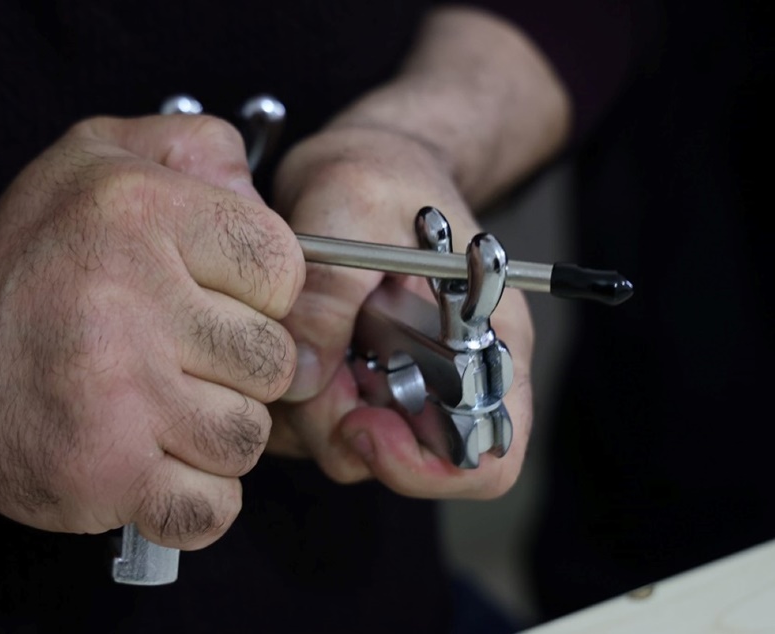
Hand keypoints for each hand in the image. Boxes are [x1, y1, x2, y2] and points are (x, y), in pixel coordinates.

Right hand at [0, 115, 304, 548]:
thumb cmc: (21, 270)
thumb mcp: (93, 158)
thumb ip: (193, 148)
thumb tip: (258, 194)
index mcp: (136, 210)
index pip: (281, 263)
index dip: (261, 291)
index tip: (216, 299)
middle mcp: (127, 297)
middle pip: (273, 360)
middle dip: (237, 369)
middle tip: (179, 360)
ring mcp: (118, 393)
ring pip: (248, 437)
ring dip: (214, 435)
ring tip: (159, 411)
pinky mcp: (105, 474)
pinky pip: (213, 507)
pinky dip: (195, 502)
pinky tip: (156, 466)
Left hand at [268, 126, 533, 499]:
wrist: (357, 160)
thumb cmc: (378, 169)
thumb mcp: (352, 200)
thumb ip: (333, 286)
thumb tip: (306, 378)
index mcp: (491, 342)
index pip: (489, 455)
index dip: (427, 465)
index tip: (362, 426)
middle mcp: (449, 379)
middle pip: (409, 465)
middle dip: (344, 431)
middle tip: (308, 369)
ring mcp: (394, 387)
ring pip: (347, 451)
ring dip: (305, 411)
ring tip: (295, 332)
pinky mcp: (345, 386)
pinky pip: (309, 427)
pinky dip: (285, 399)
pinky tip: (284, 337)